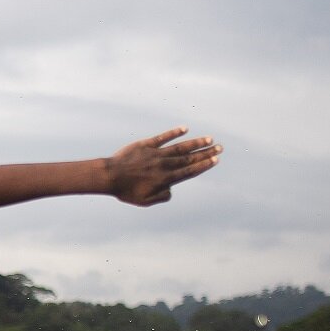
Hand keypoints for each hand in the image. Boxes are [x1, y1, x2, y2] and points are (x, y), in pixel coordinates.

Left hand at [106, 128, 220, 205]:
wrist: (110, 176)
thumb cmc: (126, 191)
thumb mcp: (145, 201)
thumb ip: (162, 197)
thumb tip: (171, 190)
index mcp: (166, 179)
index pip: (190, 171)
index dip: (204, 165)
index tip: (216, 160)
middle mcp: (164, 165)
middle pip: (190, 158)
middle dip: (206, 153)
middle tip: (220, 148)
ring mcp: (156, 153)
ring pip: (180, 147)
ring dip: (196, 142)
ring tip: (209, 139)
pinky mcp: (146, 145)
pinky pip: (163, 137)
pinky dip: (174, 133)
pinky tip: (185, 129)